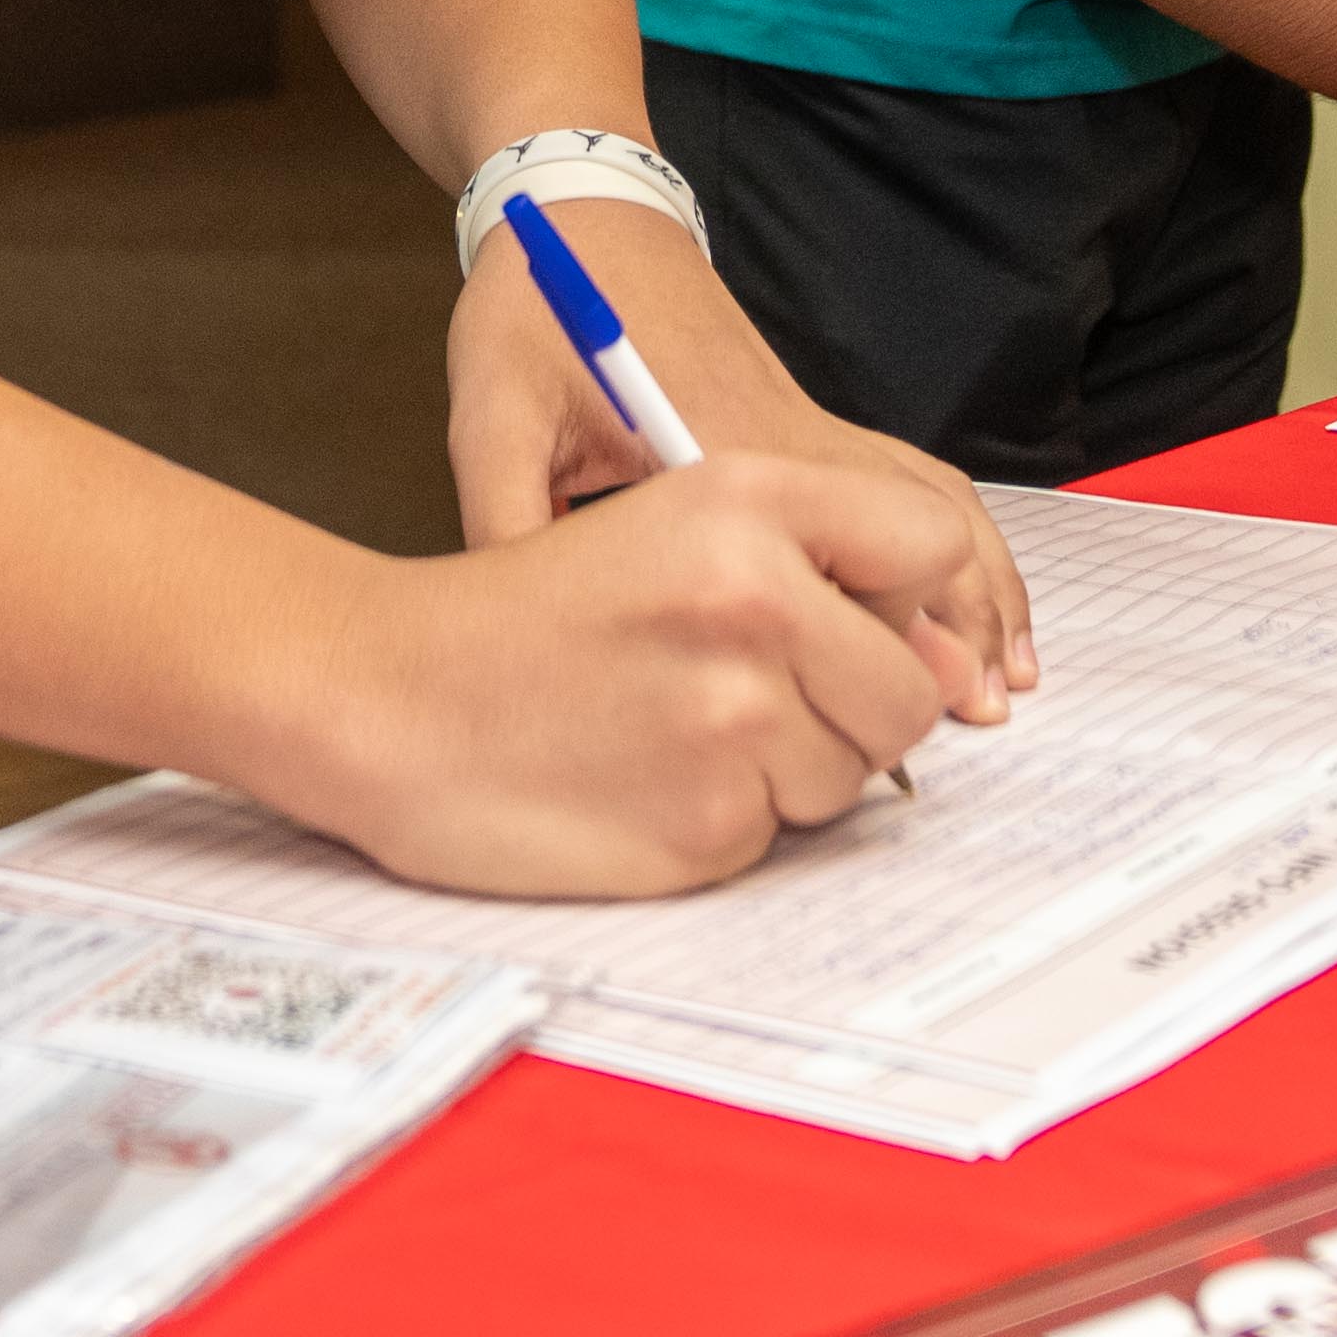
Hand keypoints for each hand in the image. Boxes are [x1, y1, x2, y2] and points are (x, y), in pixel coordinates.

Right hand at [269, 459, 984, 893]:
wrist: (386, 696)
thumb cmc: (526, 613)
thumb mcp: (669, 520)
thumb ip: (823, 562)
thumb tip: (951, 663)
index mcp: (748, 499)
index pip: (931, 549)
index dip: (901, 599)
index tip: (850, 621)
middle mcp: (757, 600)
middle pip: (908, 689)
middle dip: (846, 706)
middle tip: (731, 689)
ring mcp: (736, 719)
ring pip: (851, 774)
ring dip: (783, 768)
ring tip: (667, 728)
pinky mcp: (710, 824)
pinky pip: (779, 836)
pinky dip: (724, 821)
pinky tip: (640, 780)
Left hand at [434, 207, 1042, 695]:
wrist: (586, 217)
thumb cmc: (537, 312)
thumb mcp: (492, 420)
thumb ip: (506, 525)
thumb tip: (518, 651)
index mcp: (711, 452)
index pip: (815, 566)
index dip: (861, 650)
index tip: (876, 729)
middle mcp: (787, 440)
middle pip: (913, 535)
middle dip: (952, 631)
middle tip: (972, 720)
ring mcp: (813, 425)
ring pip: (936, 507)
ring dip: (979, 590)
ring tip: (1003, 680)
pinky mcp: (815, 420)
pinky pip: (919, 483)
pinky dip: (966, 542)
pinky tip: (983, 601)